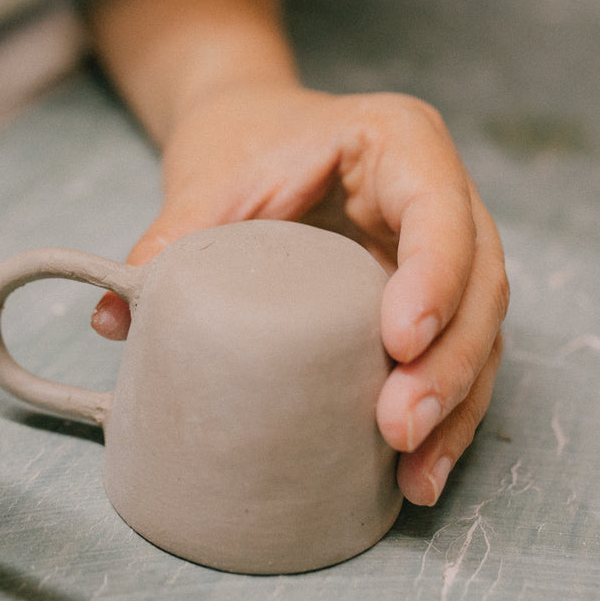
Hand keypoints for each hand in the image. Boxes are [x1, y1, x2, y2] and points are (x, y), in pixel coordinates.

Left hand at [91, 82, 507, 505]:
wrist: (253, 128)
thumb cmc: (242, 141)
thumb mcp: (208, 180)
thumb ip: (172, 237)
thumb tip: (118, 319)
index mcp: (401, 141)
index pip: (439, 211)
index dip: (434, 276)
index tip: (398, 341)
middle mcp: (441, 193)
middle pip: (479, 281)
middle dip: (448, 362)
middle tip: (398, 427)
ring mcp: (448, 249)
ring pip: (481, 330)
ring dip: (455, 405)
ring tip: (416, 472)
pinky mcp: (434, 298)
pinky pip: (457, 356)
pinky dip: (446, 414)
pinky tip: (420, 471)